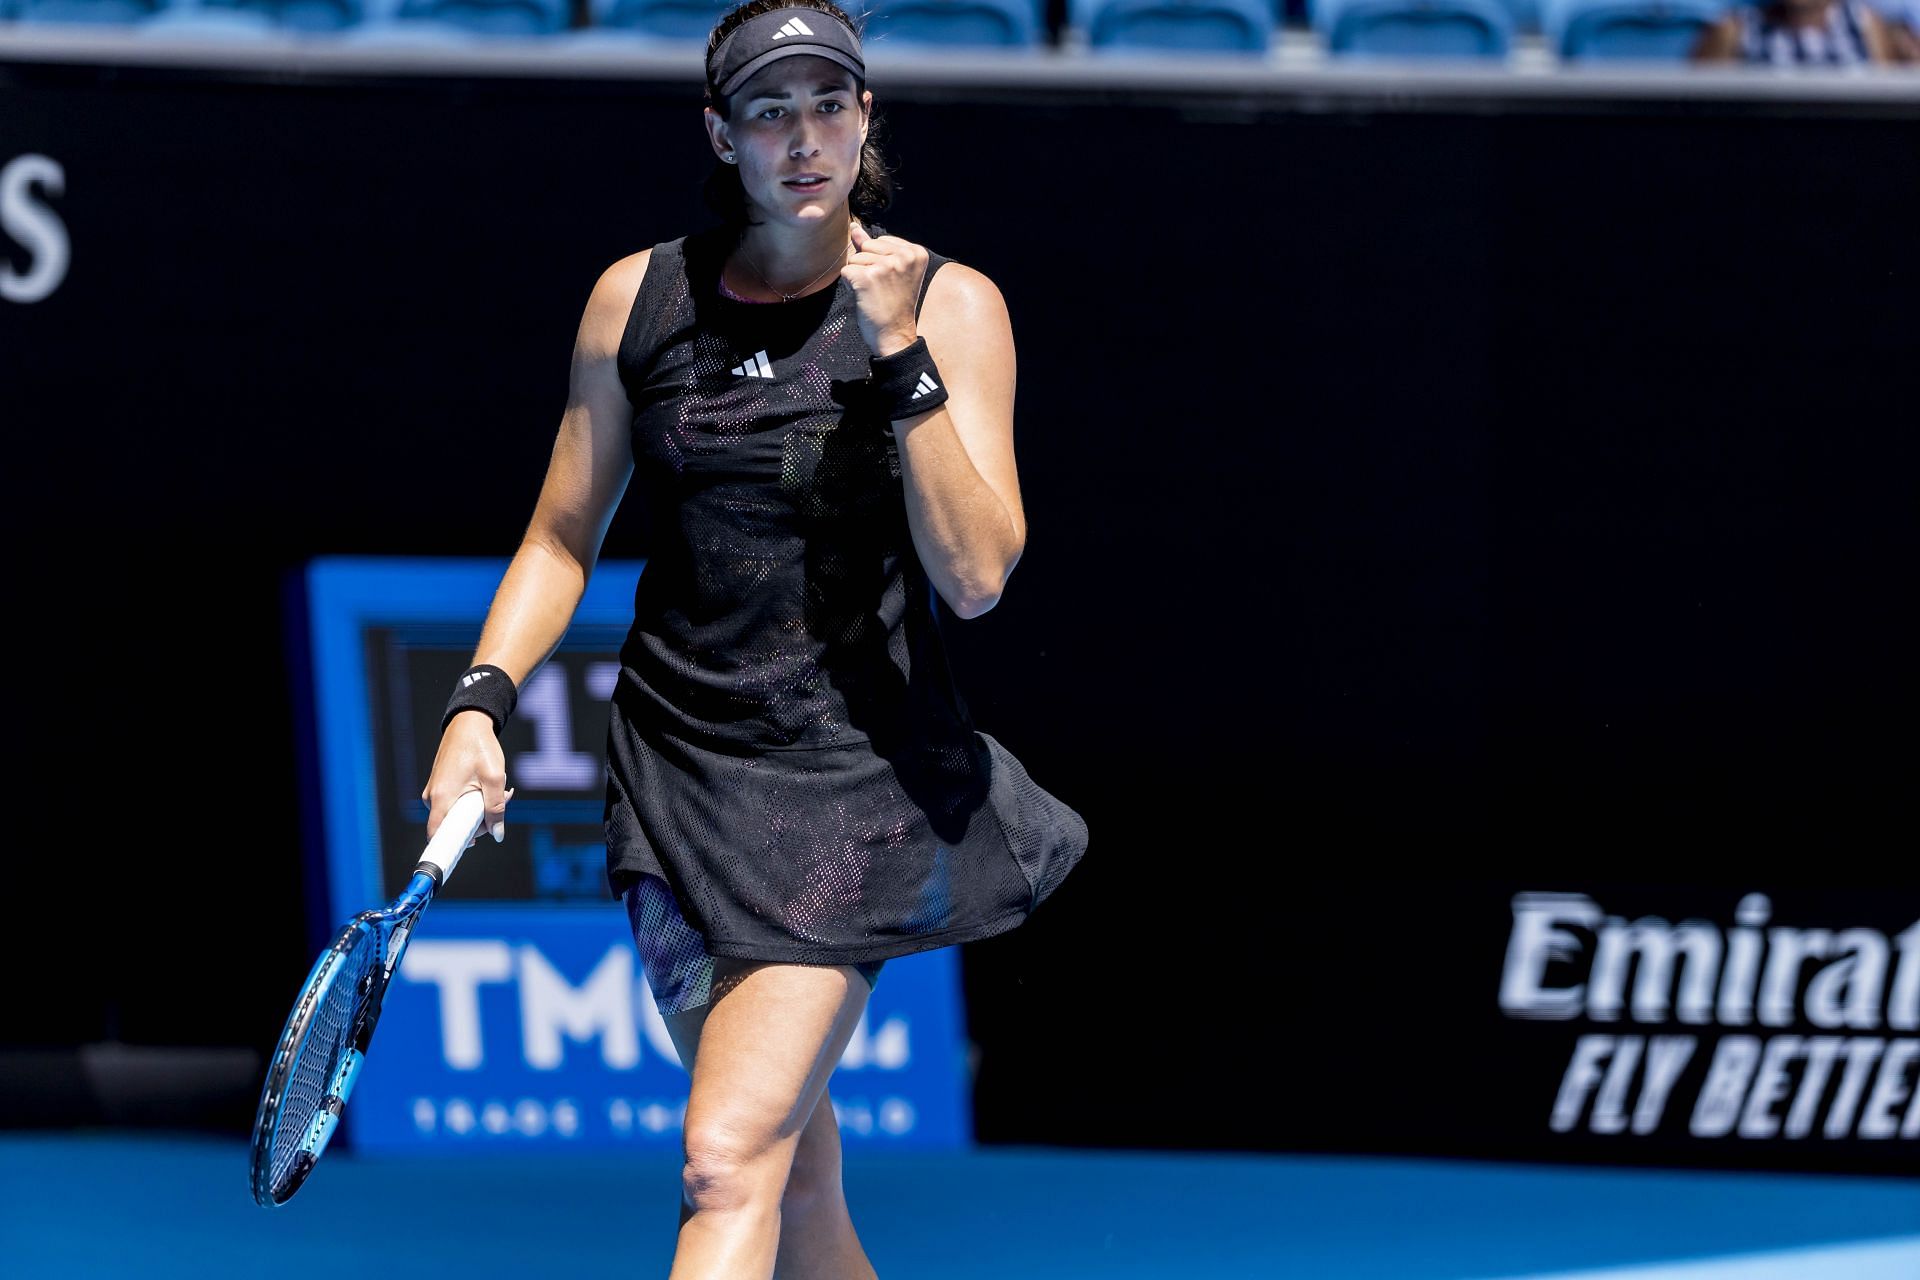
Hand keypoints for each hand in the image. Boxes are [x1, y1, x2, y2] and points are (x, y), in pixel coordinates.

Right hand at [421, 709, 513, 846]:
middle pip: (454, 826)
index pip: (437, 834)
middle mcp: (432, 797)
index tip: (469, 849)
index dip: (451, 846)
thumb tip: (498, 834)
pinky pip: (455, 804)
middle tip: (503, 803)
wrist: (468, 723)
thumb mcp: (495, 778)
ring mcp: (435, 792)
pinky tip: (489, 787)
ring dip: (480, 809)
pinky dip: (473, 801)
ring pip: (458, 815)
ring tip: (501, 790)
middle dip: (481, 822)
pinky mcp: (440, 787)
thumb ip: (496, 808)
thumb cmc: (480, 748)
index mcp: (442, 797)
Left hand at [844, 220, 926, 357]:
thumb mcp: (891, 270)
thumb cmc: (894, 304)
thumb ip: (872, 246)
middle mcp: (903, 256)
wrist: (895, 334)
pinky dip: (850, 286)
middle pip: (866, 246)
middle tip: (882, 288)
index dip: (879, 260)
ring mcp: (885, 266)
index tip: (892, 281)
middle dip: (867, 266)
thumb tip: (853, 226)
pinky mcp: (867, 277)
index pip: (881, 240)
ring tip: (874, 293)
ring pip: (855, 259)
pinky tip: (865, 297)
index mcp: (916, 251)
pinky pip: (846, 272)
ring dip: (858, 277)